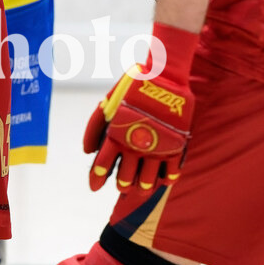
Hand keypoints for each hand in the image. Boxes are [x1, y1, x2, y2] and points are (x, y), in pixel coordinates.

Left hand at [83, 24, 197, 192]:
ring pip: (147, 181)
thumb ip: (94, 127)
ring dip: (141, 187)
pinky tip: (161, 179)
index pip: (102, 165)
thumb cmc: (134, 89)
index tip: (95, 186)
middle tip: (122, 184)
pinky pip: (171, 173)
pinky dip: (165, 180)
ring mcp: (156, 148)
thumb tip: (87, 152)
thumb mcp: (108, 103)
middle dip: (121, 184)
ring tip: (140, 187)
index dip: (96, 178)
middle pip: (125, 178)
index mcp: (117, 134)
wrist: (164, 77)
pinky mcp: (175, 147)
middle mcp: (135, 145)